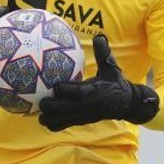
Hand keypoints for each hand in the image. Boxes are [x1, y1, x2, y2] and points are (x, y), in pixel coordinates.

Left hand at [38, 35, 159, 131]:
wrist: (126, 104)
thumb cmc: (116, 83)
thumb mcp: (111, 68)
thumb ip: (103, 53)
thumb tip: (99, 36)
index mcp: (92, 91)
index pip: (75, 92)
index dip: (62, 89)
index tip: (55, 83)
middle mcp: (85, 106)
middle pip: (62, 109)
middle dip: (48, 105)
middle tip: (38, 98)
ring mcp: (81, 116)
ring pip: (59, 121)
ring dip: (47, 116)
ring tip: (38, 109)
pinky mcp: (79, 122)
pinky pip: (62, 127)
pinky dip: (51, 123)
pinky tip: (44, 116)